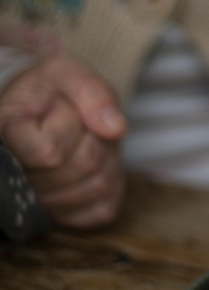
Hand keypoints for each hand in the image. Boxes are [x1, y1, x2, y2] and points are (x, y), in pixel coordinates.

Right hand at [0, 56, 126, 228]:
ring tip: (87, 142)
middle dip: (96, 136)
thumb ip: (89, 90)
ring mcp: (42, 204)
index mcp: (5, 140)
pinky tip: (94, 166)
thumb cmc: (50, 92)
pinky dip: (112, 183)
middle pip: (83, 165)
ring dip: (108, 159)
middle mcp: (16, 180)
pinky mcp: (68, 218)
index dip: (69, 123)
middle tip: (82, 122)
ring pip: (98, 187)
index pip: (49, 151)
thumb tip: (117, 129)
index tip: (60, 107)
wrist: (46, 111)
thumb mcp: (64, 72)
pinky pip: (105, 207)